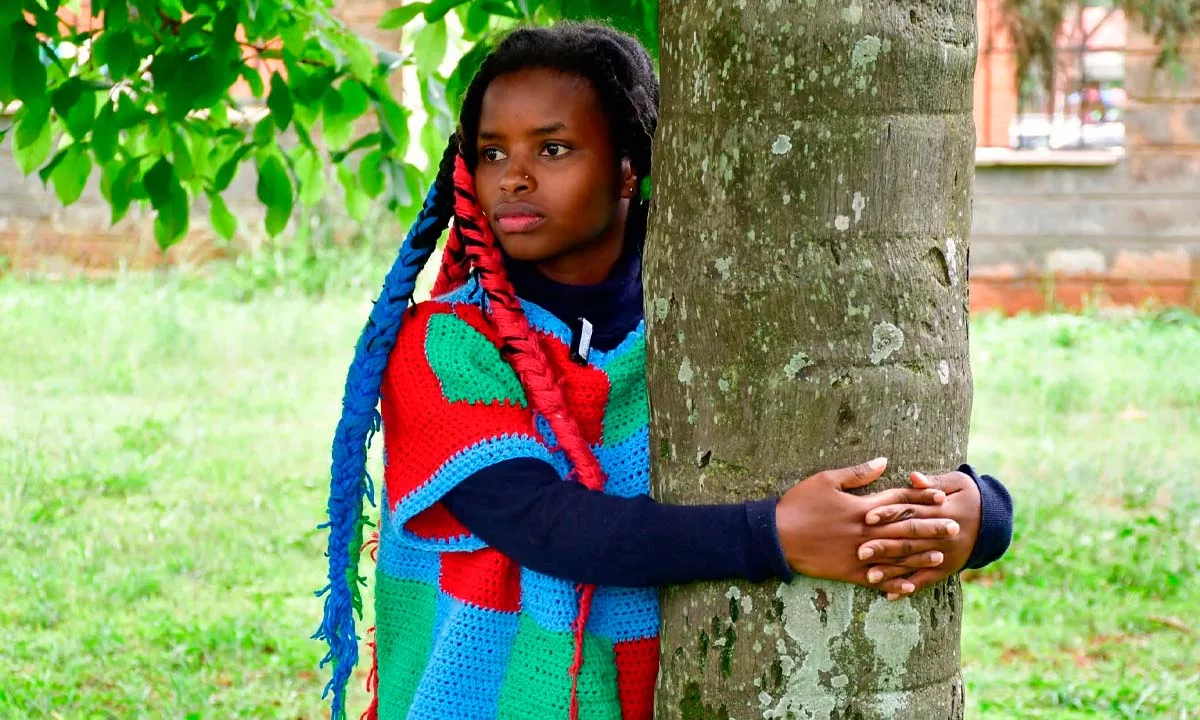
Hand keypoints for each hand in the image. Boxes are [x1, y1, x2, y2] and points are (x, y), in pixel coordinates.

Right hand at [775, 457, 949, 594]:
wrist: (776, 536)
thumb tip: (883, 462)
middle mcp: (865, 532)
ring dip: (920, 556)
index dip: (921, 498)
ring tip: (941, 555)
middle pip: (905, 529)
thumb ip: (857, 473)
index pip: (898, 501)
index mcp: (861, 508)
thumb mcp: (825, 480)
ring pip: (896, 556)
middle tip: (955, 527)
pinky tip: (910, 585)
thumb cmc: (799, 504)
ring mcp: (858, 554)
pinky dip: (894, 582)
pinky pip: (877, 579)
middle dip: (931, 528)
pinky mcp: (848, 572)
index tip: (941, 497)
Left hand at [857, 470, 981, 599]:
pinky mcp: (946, 569)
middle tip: (860, 551)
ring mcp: (944, 554)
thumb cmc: (969, 496)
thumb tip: (914, 477)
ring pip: (913, 563)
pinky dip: (908, 588)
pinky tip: (890, 596)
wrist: (994, 521)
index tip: (868, 517)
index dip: (889, 514)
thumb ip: (934, 481)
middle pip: (908, 540)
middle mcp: (941, 535)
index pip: (910, 512)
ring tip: (870, 576)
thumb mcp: (957, 483)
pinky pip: (926, 580)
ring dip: (891, 571)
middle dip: (884, 546)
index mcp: (940, 511)